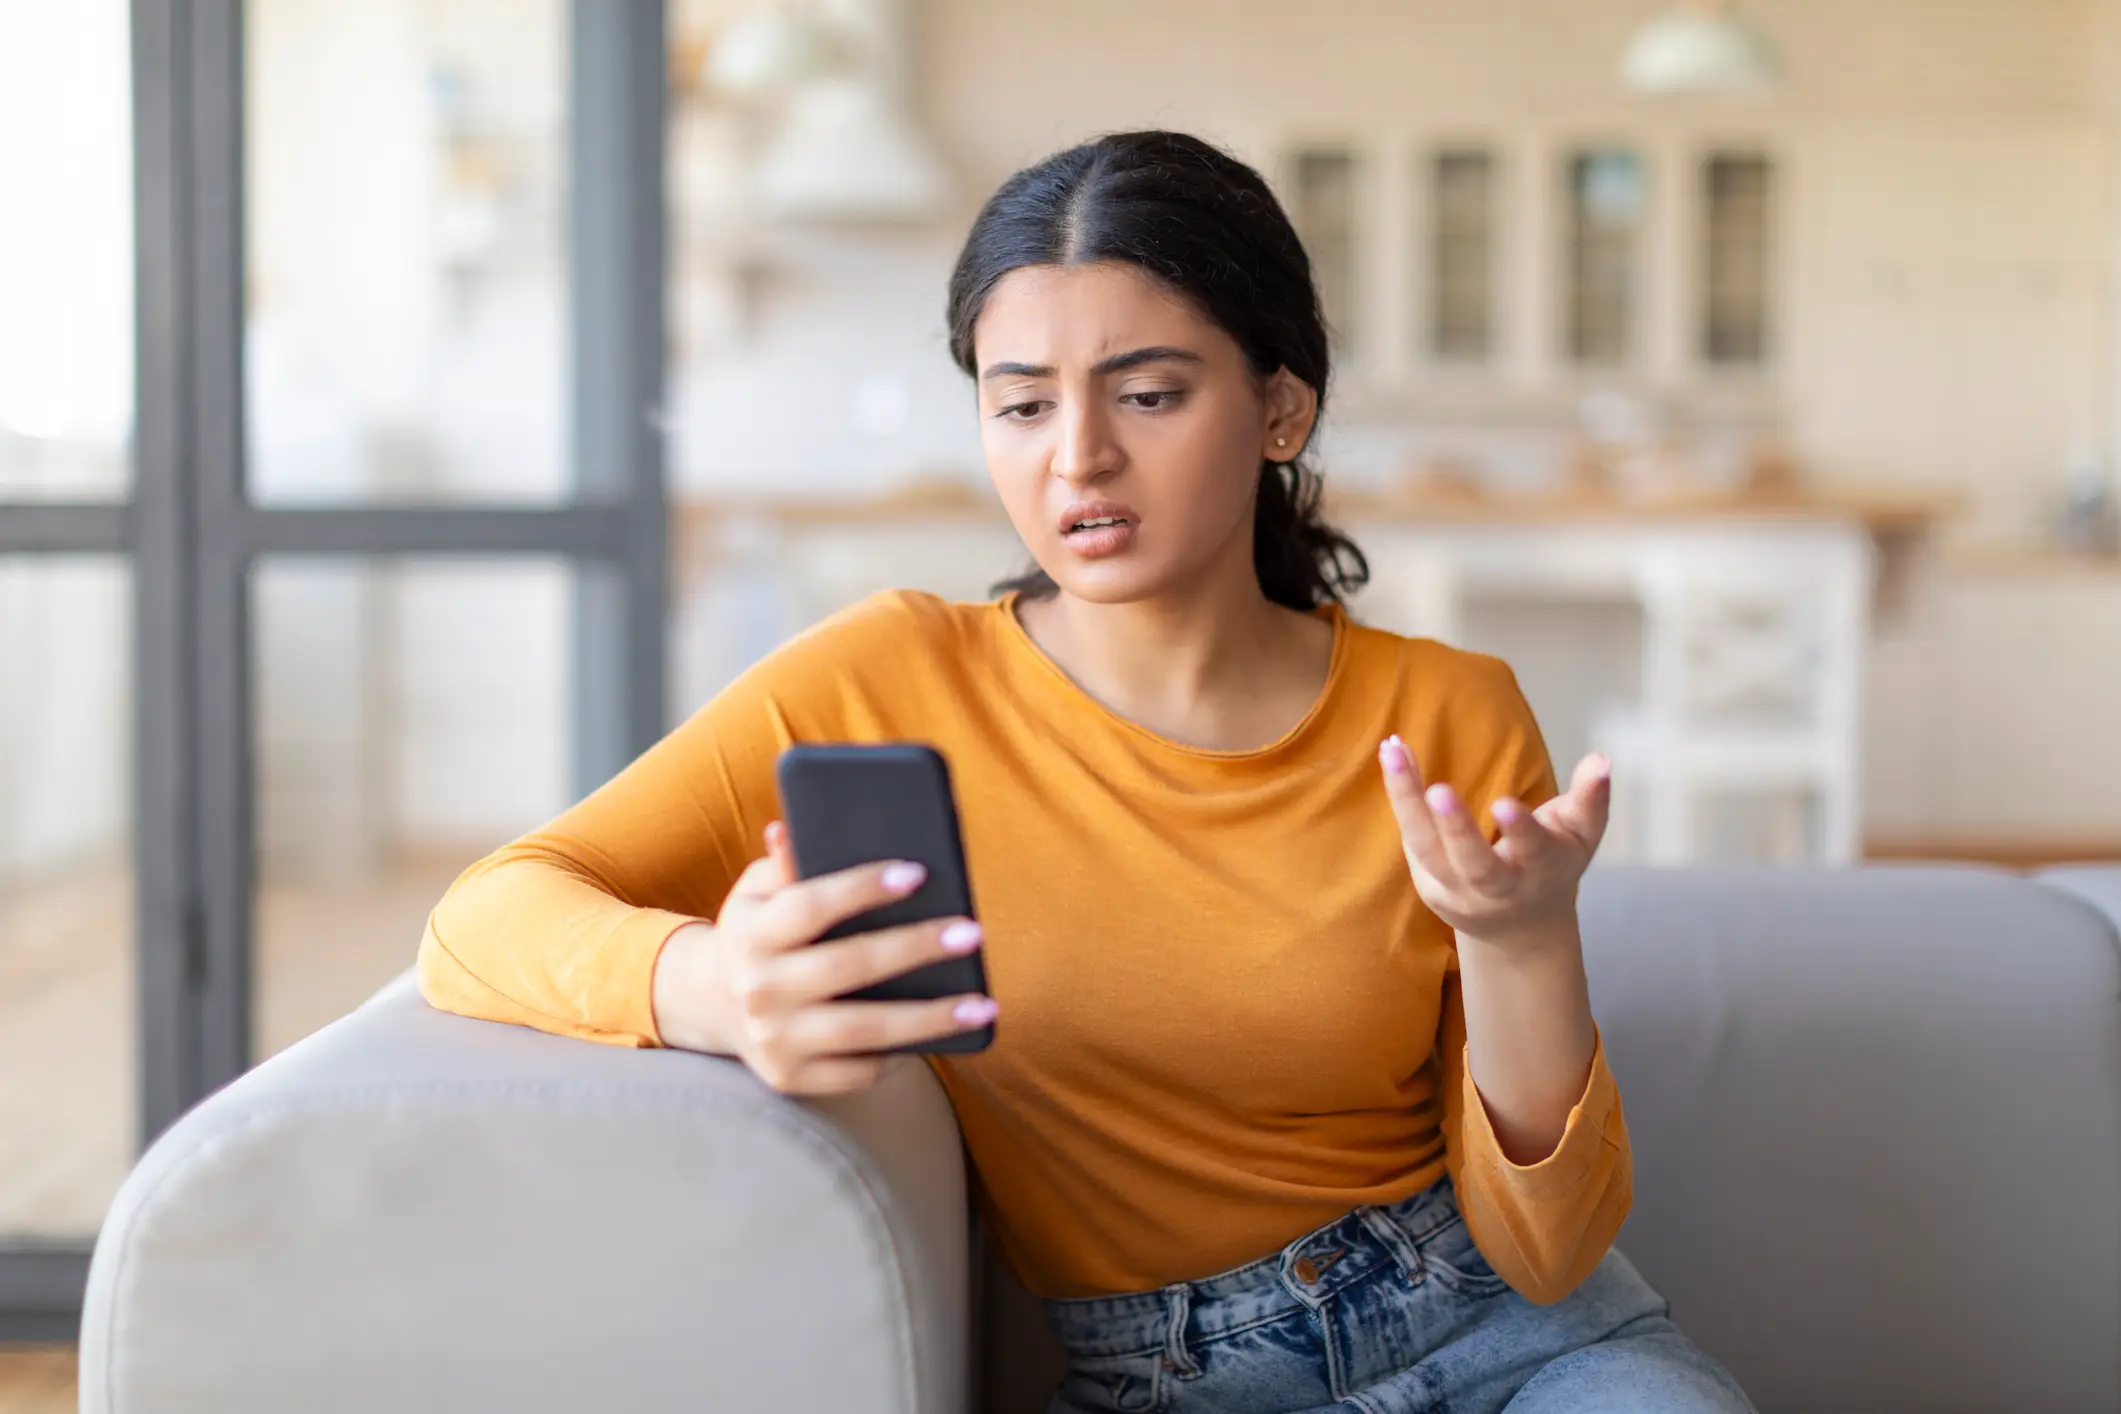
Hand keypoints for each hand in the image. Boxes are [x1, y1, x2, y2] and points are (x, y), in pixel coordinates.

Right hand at [650, 821, 998, 1094]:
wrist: (710, 1002)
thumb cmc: (759, 930)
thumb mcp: (759, 890)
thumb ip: (785, 863)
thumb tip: (792, 829)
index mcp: (752, 932)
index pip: (809, 906)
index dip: (862, 888)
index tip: (917, 873)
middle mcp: (759, 988)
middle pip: (848, 967)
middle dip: (915, 949)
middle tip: (972, 932)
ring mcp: (774, 1040)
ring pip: (863, 1031)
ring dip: (930, 1019)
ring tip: (983, 1004)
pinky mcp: (790, 1078)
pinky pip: (858, 1071)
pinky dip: (900, 1055)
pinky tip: (941, 1036)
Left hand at [1377, 736, 1610, 953]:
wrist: (1518, 927)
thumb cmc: (1553, 865)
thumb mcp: (1581, 836)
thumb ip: (1590, 799)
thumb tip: (1602, 760)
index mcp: (1540, 871)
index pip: (1533, 853)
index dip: (1521, 831)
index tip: (1504, 803)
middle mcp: (1496, 888)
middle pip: (1473, 864)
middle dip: (1456, 829)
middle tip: (1438, 790)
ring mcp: (1457, 891)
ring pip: (1428, 851)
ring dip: (1407, 802)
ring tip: (1393, 753)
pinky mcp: (1428, 884)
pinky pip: (1412, 838)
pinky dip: (1400, 797)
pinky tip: (1394, 754)